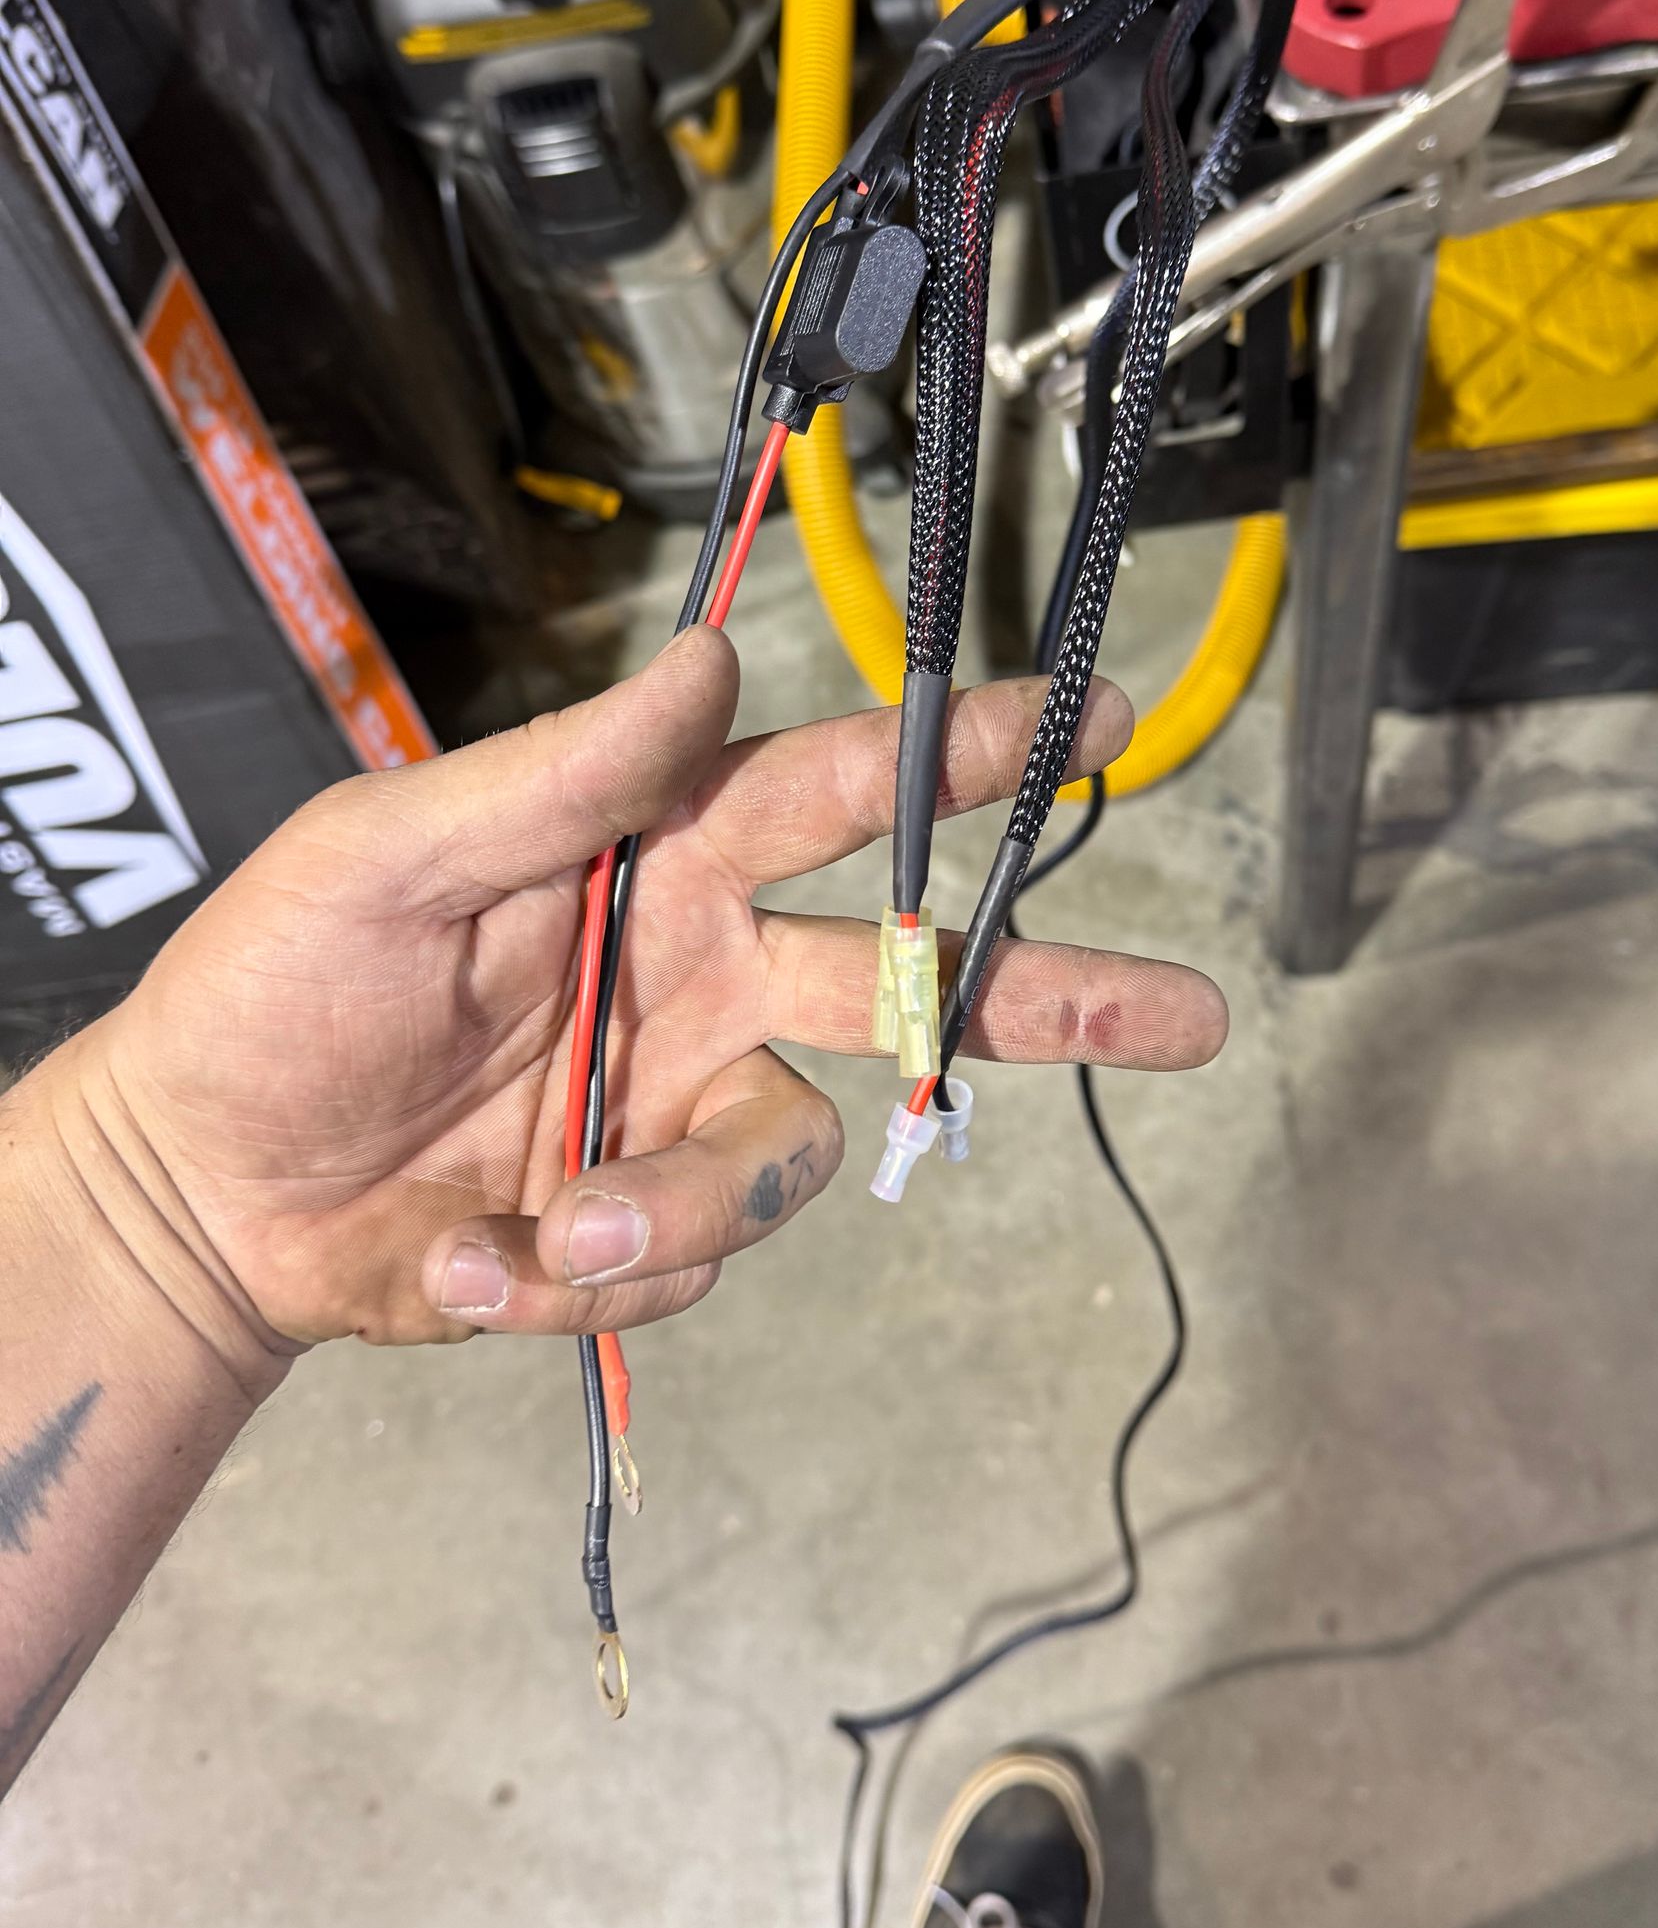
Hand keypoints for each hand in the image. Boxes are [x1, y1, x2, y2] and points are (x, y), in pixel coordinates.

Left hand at [49, 629, 1224, 1368]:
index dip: (966, 753)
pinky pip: (680, 1268)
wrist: (198, 1180)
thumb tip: (709, 652)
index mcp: (662, 859)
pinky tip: (463, 1256)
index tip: (1091, 718)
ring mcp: (678, 1111)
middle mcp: (707, 979)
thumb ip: (562, 773)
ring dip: (672, 1206)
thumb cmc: (280, 981)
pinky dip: (573, 1275)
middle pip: (920, 986)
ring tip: (540, 1228)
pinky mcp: (634, 1233)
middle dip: (1057, 996)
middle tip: (1189, 1014)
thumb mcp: (393, 853)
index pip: (843, 791)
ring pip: (788, 1162)